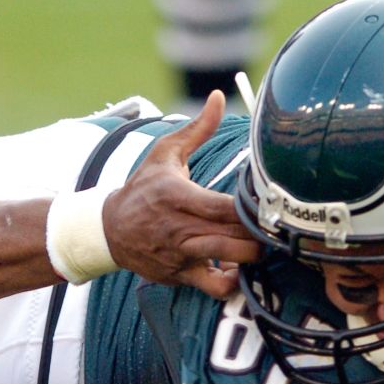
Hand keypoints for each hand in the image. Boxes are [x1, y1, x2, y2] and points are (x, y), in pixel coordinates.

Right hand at [103, 90, 260, 298]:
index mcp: (178, 196)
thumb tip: (220, 97)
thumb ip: (198, 129)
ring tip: (260, 244)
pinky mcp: (180, 276)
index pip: (224, 208)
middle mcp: (179, 229)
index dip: (251, 210)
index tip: (266, 204)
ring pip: (229, 261)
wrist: (109, 230)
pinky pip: (215, 286)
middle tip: (274, 226)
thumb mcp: (165, 154)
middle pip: (235, 237)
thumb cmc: (143, 188)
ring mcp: (180, 255)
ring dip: (252, 255)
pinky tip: (238, 268)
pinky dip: (232, 281)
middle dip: (260, 234)